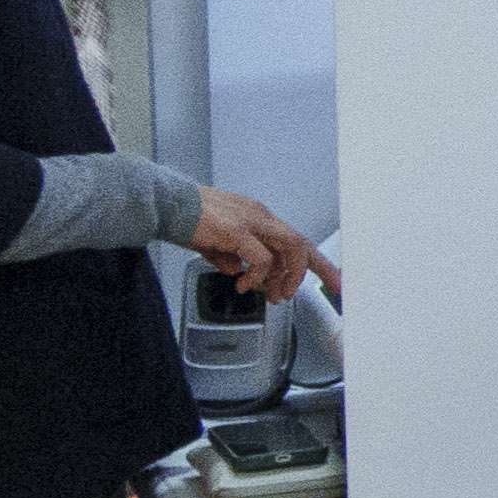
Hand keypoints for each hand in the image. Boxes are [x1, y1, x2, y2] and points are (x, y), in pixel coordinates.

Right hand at [182, 189, 340, 304]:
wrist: (166, 204)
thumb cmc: (186, 219)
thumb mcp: (215, 241)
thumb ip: (230, 255)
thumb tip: (237, 272)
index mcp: (258, 217)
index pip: (295, 239)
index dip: (316, 261)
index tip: (332, 280)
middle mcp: (260, 216)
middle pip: (301, 243)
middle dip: (316, 270)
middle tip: (306, 293)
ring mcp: (251, 221)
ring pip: (291, 248)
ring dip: (287, 275)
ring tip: (273, 293)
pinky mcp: (237, 230)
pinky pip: (261, 258)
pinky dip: (257, 275)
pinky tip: (243, 284)